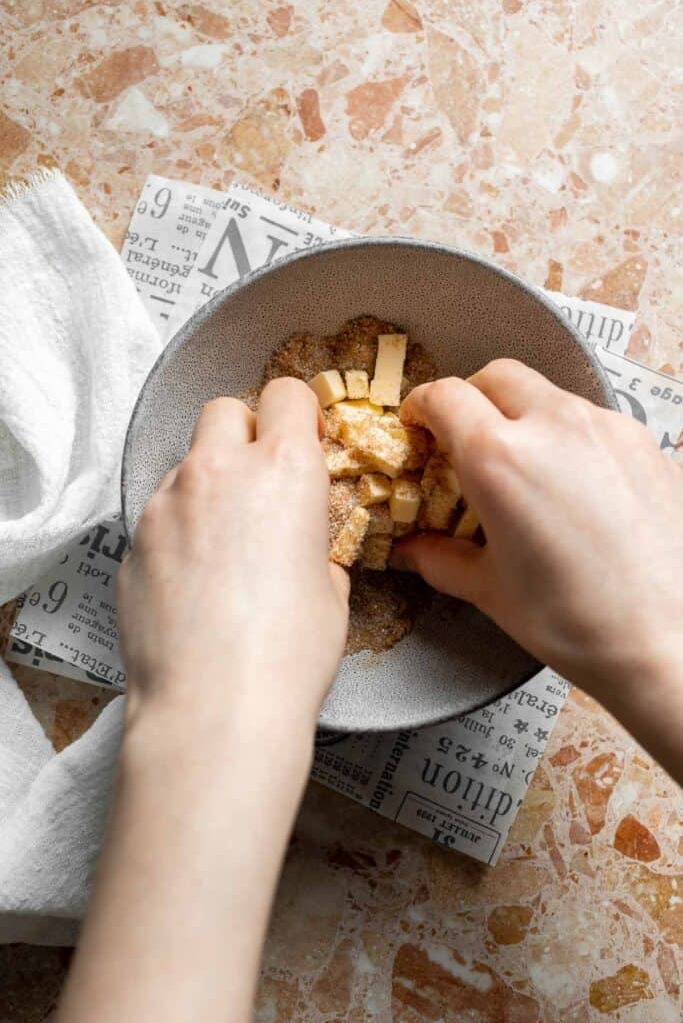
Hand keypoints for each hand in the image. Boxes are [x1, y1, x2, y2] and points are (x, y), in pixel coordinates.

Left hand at [60, 383, 349, 1022]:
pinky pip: (158, 513)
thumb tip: (309, 542)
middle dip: (243, 432)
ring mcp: (166, 502)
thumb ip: (319, 545)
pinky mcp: (132, 540)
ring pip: (186, 463)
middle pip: (224, 410)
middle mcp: (218, 470)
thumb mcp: (334, 592)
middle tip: (258, 482)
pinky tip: (191, 581)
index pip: (286, 395)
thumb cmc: (290, 653)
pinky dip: (177, 529)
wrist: (215, 707)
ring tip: (222, 545)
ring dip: (207, 484)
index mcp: (284, 470)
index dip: (297, 414)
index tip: (303, 441)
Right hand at [393, 360, 682, 777]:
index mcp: (500, 459)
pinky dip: (568, 436)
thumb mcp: (491, 590)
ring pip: (549, 395)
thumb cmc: (578, 622)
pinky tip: (572, 485)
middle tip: (463, 440)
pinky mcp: (643, 442)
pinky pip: (592, 420)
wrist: (669, 641)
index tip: (417, 425)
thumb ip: (440, 559)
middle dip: (472, 398)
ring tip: (524, 468)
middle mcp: (554, 426)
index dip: (421, 407)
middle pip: (498, 377)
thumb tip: (410, 550)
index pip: (445, 396)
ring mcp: (606, 428)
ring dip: (523, 415)